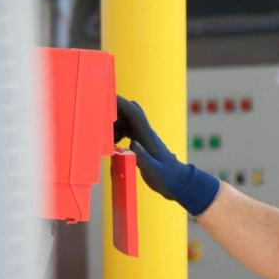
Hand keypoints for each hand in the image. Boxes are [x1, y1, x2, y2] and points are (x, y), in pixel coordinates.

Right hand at [114, 96, 220, 215]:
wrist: (178, 183)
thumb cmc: (168, 178)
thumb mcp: (155, 170)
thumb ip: (144, 158)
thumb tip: (132, 143)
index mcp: (148, 136)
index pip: (133, 113)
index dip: (120, 103)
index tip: (107, 96)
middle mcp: (145, 133)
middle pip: (128, 112)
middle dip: (114, 111)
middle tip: (99, 119)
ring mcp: (143, 137)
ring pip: (126, 122)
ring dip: (113, 125)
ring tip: (105, 138)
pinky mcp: (141, 143)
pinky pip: (126, 131)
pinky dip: (116, 133)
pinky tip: (112, 145)